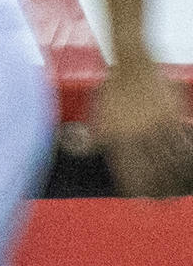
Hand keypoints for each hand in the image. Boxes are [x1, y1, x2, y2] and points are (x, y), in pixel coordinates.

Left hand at [93, 58, 192, 198]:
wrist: (130, 63)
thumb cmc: (111, 89)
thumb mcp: (97, 113)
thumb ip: (94, 136)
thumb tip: (84, 148)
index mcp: (116, 133)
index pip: (126, 167)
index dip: (133, 184)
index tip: (139, 198)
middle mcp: (136, 132)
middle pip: (150, 167)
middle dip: (157, 187)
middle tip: (163, 202)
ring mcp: (155, 123)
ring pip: (167, 156)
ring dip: (173, 175)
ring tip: (177, 190)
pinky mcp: (170, 114)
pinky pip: (180, 139)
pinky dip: (185, 153)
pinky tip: (187, 162)